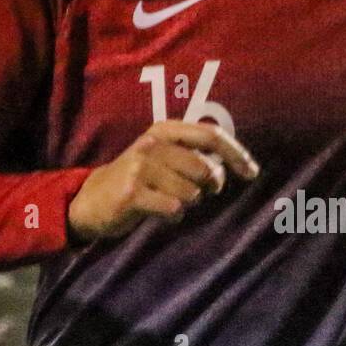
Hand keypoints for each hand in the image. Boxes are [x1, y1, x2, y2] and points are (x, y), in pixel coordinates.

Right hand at [68, 120, 257, 242]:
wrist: (93, 198)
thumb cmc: (139, 177)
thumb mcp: (164, 156)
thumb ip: (196, 155)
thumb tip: (234, 168)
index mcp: (164, 130)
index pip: (210, 135)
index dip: (236, 154)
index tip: (252, 173)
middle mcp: (152, 144)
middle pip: (205, 169)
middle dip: (209, 186)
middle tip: (196, 191)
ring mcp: (140, 168)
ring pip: (191, 193)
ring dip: (188, 202)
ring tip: (168, 199)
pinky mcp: (132, 194)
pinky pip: (174, 209)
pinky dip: (173, 215)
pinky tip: (159, 211)